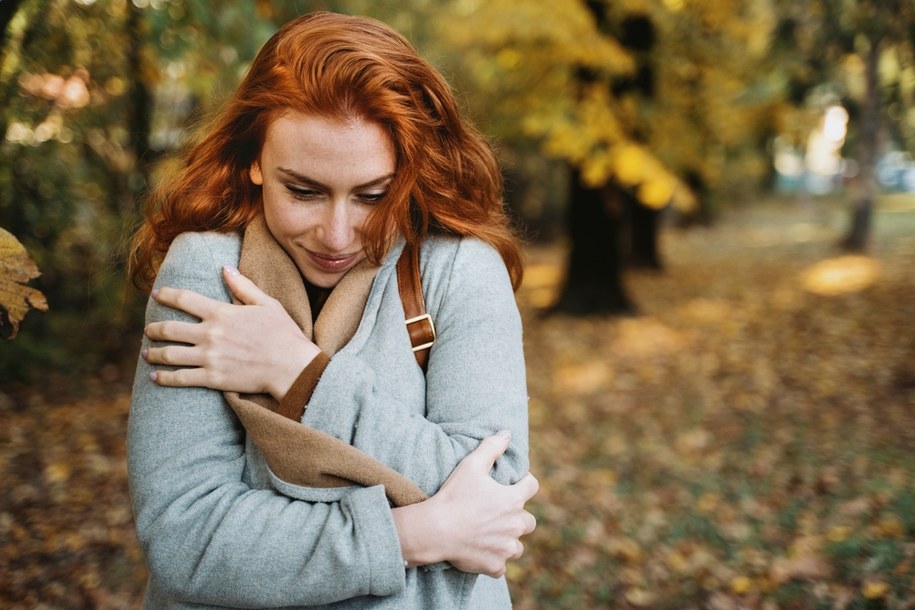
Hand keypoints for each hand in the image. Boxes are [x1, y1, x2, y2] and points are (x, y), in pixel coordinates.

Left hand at [143, 266, 319, 399]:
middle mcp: (210, 334)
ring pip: (170, 354)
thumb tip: (226, 268)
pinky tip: (154, 376)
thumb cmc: (284, 334)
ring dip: (153, 353)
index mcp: (221, 313)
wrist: (292, 367)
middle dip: (154, 328)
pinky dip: (164, 378)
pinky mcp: (212, 378)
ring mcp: (209, 358)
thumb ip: (243, 286)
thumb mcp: (267, 304)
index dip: (166, 295)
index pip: (184, 299)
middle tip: (148, 330)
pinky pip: (180, 378)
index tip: (155, 294)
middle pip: (169, 329)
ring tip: (146, 353)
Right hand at [393, 431, 537, 576]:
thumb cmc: (454, 496)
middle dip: (517, 517)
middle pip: (529, 521)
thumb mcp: (471, 465)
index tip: (513, 484)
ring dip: (508, 541)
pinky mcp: (494, 565)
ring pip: (517, 546)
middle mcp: (515, 525)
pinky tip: (481, 552)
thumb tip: (507, 433)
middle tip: (498, 514)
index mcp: (512, 500)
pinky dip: (494, 560)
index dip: (523, 483)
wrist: (435, 530)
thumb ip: (491, 447)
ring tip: (491, 535)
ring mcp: (505, 547)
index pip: (532, 486)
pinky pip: (501, 565)